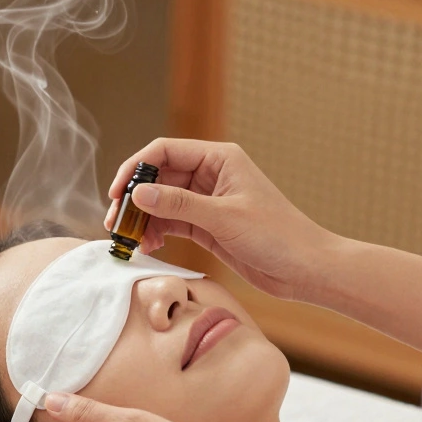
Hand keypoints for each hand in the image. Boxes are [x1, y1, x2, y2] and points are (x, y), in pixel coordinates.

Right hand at [105, 138, 335, 301]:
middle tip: (116, 223)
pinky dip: (156, 232)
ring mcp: (207, 200)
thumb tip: (138, 193)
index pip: (165, 151)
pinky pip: (171, 222)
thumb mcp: (223, 218)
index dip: (136, 169)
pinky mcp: (206, 225)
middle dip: (135, 199)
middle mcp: (210, 174)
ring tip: (131, 240)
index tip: (116, 192)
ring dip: (143, 219)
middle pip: (158, 178)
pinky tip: (149, 246)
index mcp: (219, 158)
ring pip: (161, 202)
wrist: (305, 269)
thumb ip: (179, 204)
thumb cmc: (277, 236)